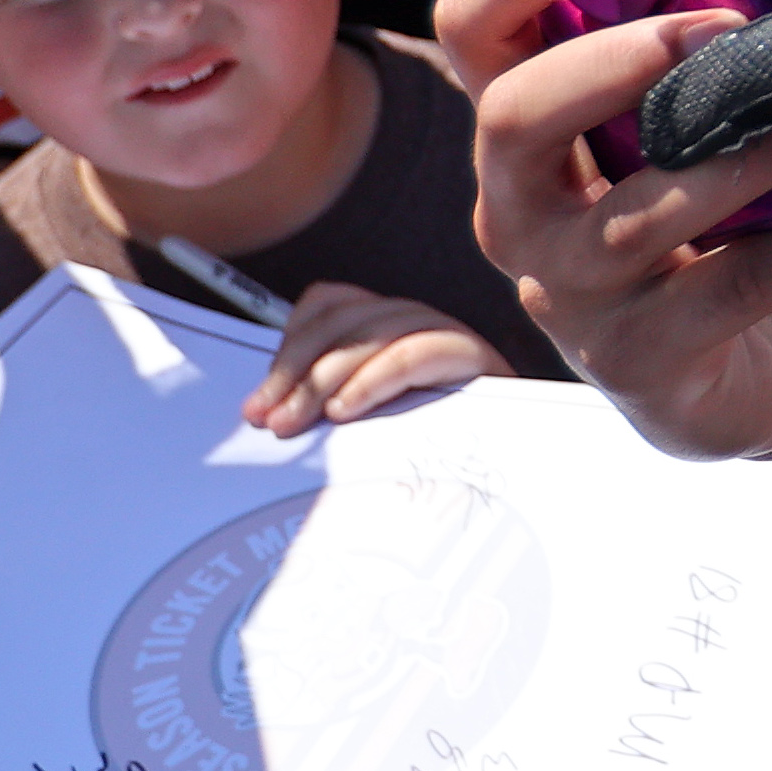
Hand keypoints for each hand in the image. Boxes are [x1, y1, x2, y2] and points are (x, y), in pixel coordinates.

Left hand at [239, 286, 505, 434]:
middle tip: (268, 419)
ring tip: (299, 421)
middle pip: (344, 318)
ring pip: (374, 332)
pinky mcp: (474, 357)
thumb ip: (328, 408)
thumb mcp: (370, 426)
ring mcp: (448, 334)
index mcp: (390, 326)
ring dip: (323, 379)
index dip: (287, 345)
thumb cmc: (436, 453)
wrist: (515, 468)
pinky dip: (373, 380)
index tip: (257, 404)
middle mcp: (418, 320)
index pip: (329, 303)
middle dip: (294, 371)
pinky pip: (414, 353)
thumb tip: (268, 414)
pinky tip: (345, 410)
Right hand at [431, 0, 771, 462]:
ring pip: (635, 210)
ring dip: (743, 150)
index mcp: (521, 131)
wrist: (754, 367)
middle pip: (514, 114)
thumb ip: (690, 41)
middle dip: (621, 58)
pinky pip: (732, 285)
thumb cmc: (719, 216)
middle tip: (726, 31)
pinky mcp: (638, 361)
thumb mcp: (686, 123)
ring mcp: (568, 295)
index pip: (471, 28)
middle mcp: (518, 212)